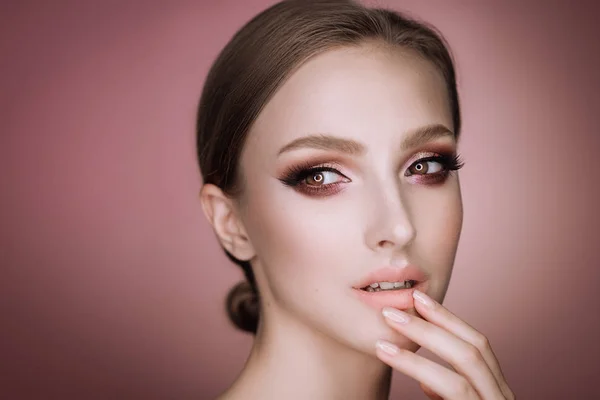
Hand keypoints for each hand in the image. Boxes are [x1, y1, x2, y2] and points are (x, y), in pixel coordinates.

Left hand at [374, 290, 514, 399]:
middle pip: (476, 346)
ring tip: (388, 320)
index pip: (479, 346)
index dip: (449, 320)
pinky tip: (389, 352)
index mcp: (496, 393)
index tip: (418, 299)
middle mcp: (501, 398)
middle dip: (436, 320)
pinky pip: (453, 387)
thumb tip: (428, 383)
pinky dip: (417, 365)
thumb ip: (445, 395)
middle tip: (398, 305)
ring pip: (466, 359)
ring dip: (424, 334)